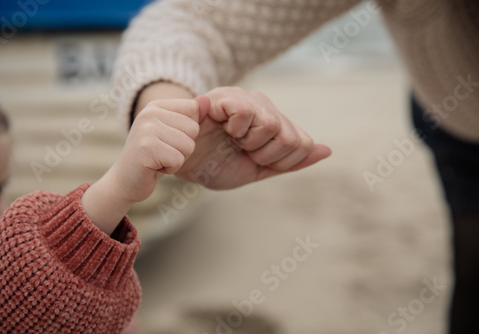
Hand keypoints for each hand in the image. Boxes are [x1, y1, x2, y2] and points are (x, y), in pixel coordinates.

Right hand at [82, 98, 204, 233]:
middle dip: (184, 147)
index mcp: (155, 105)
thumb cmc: (154, 157)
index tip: (169, 139)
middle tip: (163, 153)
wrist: (125, 181)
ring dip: (177, 159)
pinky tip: (155, 167)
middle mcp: (149, 113)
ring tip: (159, 159)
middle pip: (193, 129)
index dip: (188, 131)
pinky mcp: (146, 148)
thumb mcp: (173, 133)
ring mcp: (146, 130)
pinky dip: (170, 169)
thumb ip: (191, 116)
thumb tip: (207, 100)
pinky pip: (178, 160)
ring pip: (188, 145)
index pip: (193, 109)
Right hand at [175, 87, 330, 188]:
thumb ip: (291, 161)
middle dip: (264, 154)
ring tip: (229, 139)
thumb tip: (327, 150)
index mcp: (270, 119)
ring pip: (272, 124)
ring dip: (249, 144)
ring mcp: (241, 98)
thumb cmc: (213, 165)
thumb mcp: (257, 169)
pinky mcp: (222, 96)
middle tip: (240, 150)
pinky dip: (234, 131)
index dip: (279, 161)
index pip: (301, 143)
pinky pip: (246, 114)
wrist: (176, 164)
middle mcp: (260, 104)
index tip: (254, 158)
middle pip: (289, 136)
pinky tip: (219, 130)